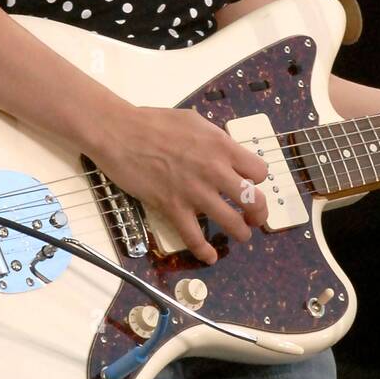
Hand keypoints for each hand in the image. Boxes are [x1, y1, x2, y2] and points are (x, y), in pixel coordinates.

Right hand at [89, 105, 269, 264]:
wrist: (120, 133)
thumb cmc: (154, 122)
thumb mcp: (195, 121)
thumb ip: (215, 139)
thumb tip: (225, 151)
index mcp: (222, 146)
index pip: (259, 171)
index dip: (257, 180)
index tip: (249, 184)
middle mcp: (214, 170)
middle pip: (254, 200)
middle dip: (258, 213)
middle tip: (253, 217)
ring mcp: (195, 192)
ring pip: (232, 223)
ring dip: (241, 233)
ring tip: (241, 235)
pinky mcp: (173, 207)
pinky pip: (194, 237)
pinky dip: (205, 251)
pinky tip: (209, 256)